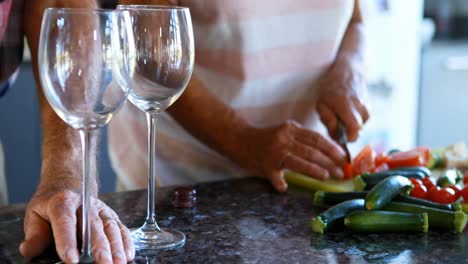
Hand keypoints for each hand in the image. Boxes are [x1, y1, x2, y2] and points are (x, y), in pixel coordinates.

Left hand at [19, 189, 134, 263]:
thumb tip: (28, 250)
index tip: (71, 259)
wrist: (68, 183)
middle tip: (103, 263)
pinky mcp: (110, 215)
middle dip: (100, 247)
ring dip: (116, 246)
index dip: (67, 241)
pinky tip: (128, 255)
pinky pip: (121, 228)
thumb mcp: (35, 214)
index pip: (65, 222)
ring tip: (118, 263)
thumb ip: (34, 234)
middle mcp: (84, 205)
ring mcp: (100, 210)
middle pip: (93, 227)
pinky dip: (126, 242)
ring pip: (110, 228)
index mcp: (61, 203)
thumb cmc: (51, 203)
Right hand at [236, 120, 345, 191]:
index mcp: (291, 129)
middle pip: (311, 151)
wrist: (239, 138)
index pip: (316, 138)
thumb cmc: (266, 138)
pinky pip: (276, 176)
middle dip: (329, 162)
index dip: (332, 148)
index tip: (344, 158)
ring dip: (315, 170)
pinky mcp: (264, 165)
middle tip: (340, 172)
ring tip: (327, 177)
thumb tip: (328, 154)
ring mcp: (274, 152)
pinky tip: (285, 187)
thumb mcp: (285, 133)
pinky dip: (281, 182)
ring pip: (299, 162)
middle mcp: (283, 138)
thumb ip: (302, 140)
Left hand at [316, 55, 368, 141]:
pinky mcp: (369, 108)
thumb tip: (336, 137)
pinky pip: (363, 122)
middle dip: (347, 132)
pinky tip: (348, 113)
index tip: (340, 136)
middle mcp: (359, 106)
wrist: (349, 72)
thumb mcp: (321, 104)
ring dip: (350, 126)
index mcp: (346, 105)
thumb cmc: (331, 88)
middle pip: (358, 131)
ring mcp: (366, 107)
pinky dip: (355, 121)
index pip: (355, 129)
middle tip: (337, 124)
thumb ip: (328, 121)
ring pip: (361, 126)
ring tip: (341, 115)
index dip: (348, 137)